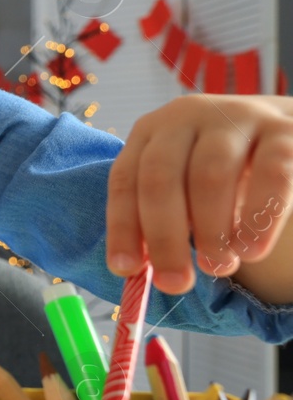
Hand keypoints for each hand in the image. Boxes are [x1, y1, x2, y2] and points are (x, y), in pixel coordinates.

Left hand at [106, 94, 292, 294]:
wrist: (287, 134)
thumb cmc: (222, 171)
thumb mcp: (184, 186)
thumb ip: (160, 222)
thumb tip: (134, 273)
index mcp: (151, 131)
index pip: (125, 179)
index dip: (123, 227)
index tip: (126, 270)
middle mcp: (188, 117)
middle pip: (161, 177)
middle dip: (164, 237)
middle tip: (176, 283)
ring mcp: (237, 118)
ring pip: (211, 175)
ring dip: (211, 231)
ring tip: (218, 266)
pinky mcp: (284, 132)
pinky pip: (271, 176)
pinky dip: (259, 220)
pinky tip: (252, 251)